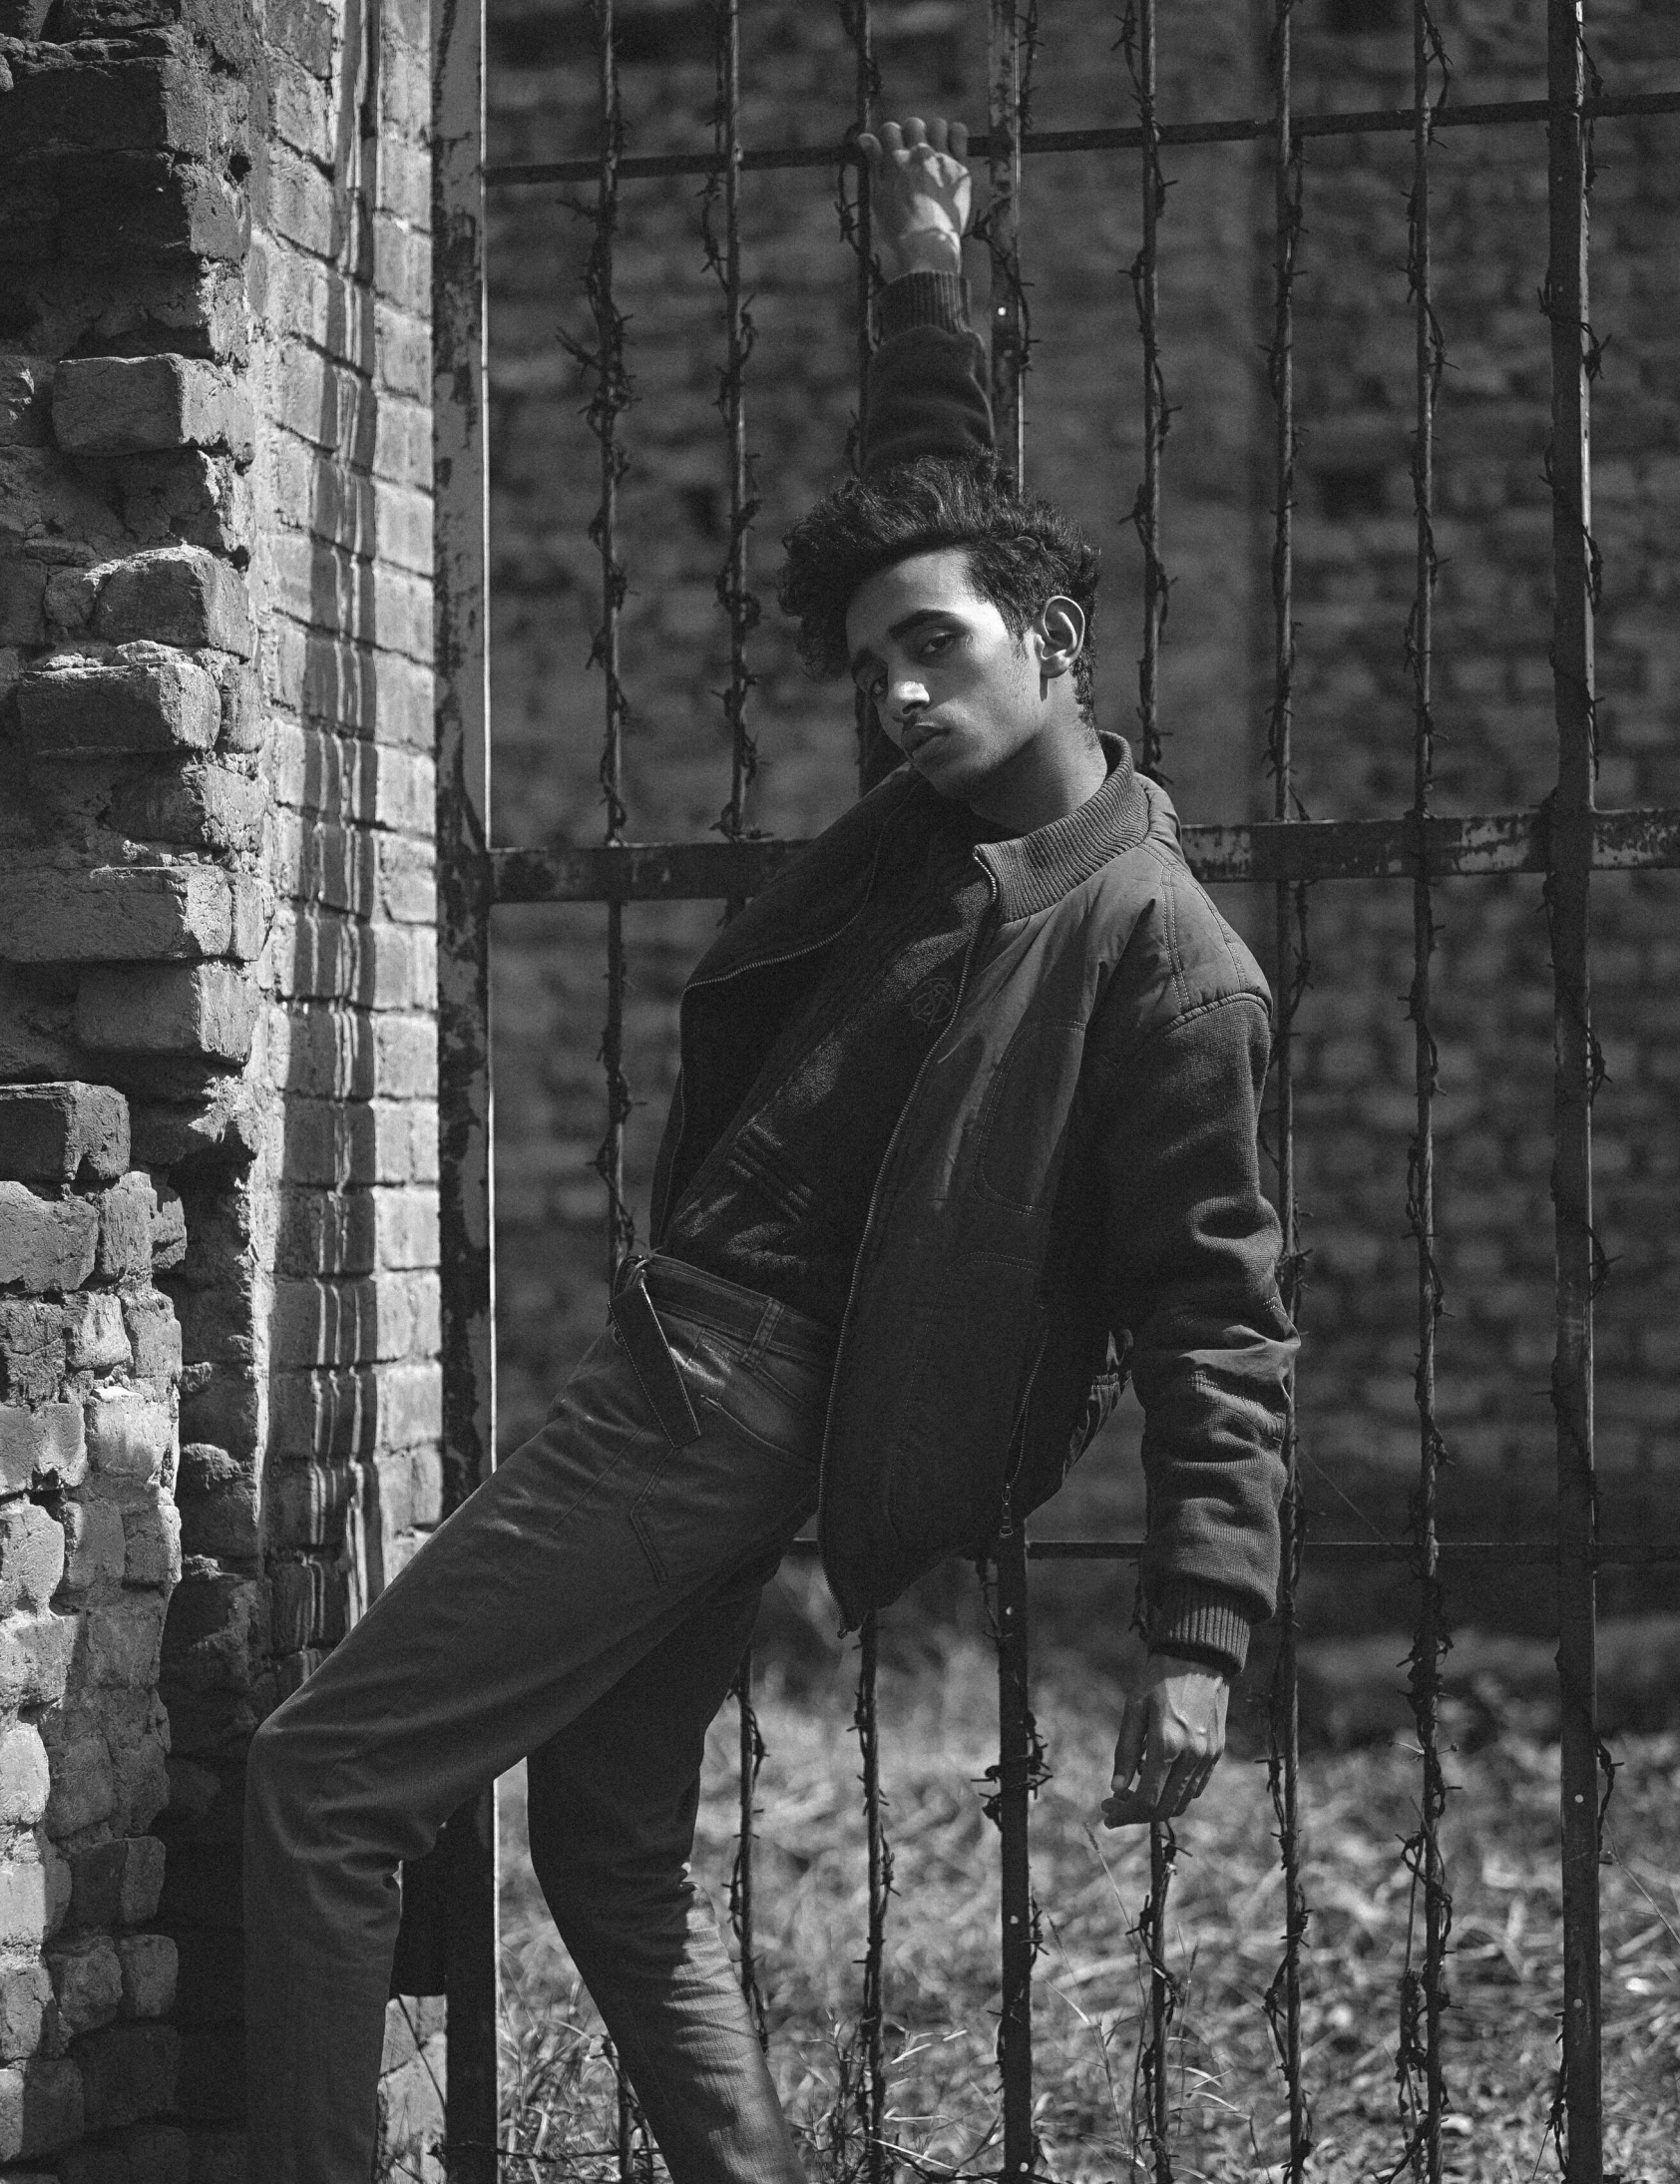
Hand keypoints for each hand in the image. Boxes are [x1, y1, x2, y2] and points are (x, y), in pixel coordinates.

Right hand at [856, 115, 971, 280]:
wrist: (927, 246)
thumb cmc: (898, 227)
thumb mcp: (878, 196)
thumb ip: (874, 164)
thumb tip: (865, 138)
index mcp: (895, 160)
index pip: (890, 129)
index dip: (890, 137)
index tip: (893, 148)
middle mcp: (918, 155)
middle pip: (913, 124)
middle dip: (910, 133)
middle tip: (913, 152)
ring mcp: (940, 159)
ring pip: (936, 124)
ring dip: (933, 131)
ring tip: (933, 148)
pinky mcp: (959, 168)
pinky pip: (960, 134)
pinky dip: (955, 133)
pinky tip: (951, 142)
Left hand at [1101, 1651, 1229, 1827]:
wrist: (1199, 1657)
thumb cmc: (1159, 1679)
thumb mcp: (1133, 1709)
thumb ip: (1125, 1751)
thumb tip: (1116, 1788)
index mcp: (1167, 1745)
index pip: (1147, 1800)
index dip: (1125, 1814)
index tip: (1106, 1813)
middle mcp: (1192, 1756)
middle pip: (1166, 1809)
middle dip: (1137, 1816)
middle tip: (1114, 1808)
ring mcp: (1208, 1756)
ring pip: (1183, 1802)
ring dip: (1157, 1808)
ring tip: (1133, 1797)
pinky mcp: (1216, 1752)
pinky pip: (1197, 1787)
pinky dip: (1176, 1794)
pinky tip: (1158, 1782)